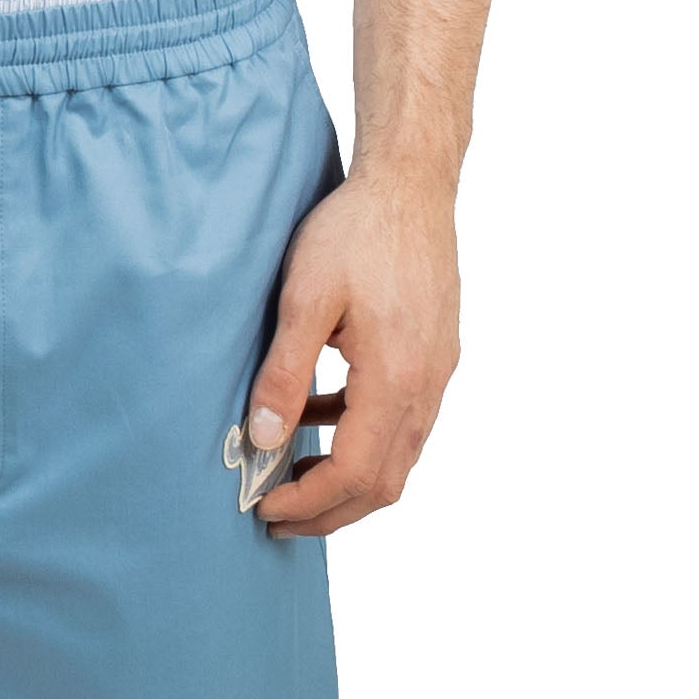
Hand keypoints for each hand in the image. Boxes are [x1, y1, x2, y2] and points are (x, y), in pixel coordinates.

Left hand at [249, 170, 460, 538]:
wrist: (411, 181)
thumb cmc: (357, 229)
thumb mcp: (304, 298)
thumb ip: (283, 373)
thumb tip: (260, 440)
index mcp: (396, 376)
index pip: (355, 472)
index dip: (309, 502)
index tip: (265, 507)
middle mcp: (427, 385)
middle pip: (383, 484)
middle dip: (328, 512)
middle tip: (276, 517)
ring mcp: (437, 374)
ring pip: (397, 460)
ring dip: (345, 481)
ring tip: (290, 477)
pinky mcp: (435, 359)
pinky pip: (402, 424)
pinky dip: (359, 440)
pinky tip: (315, 421)